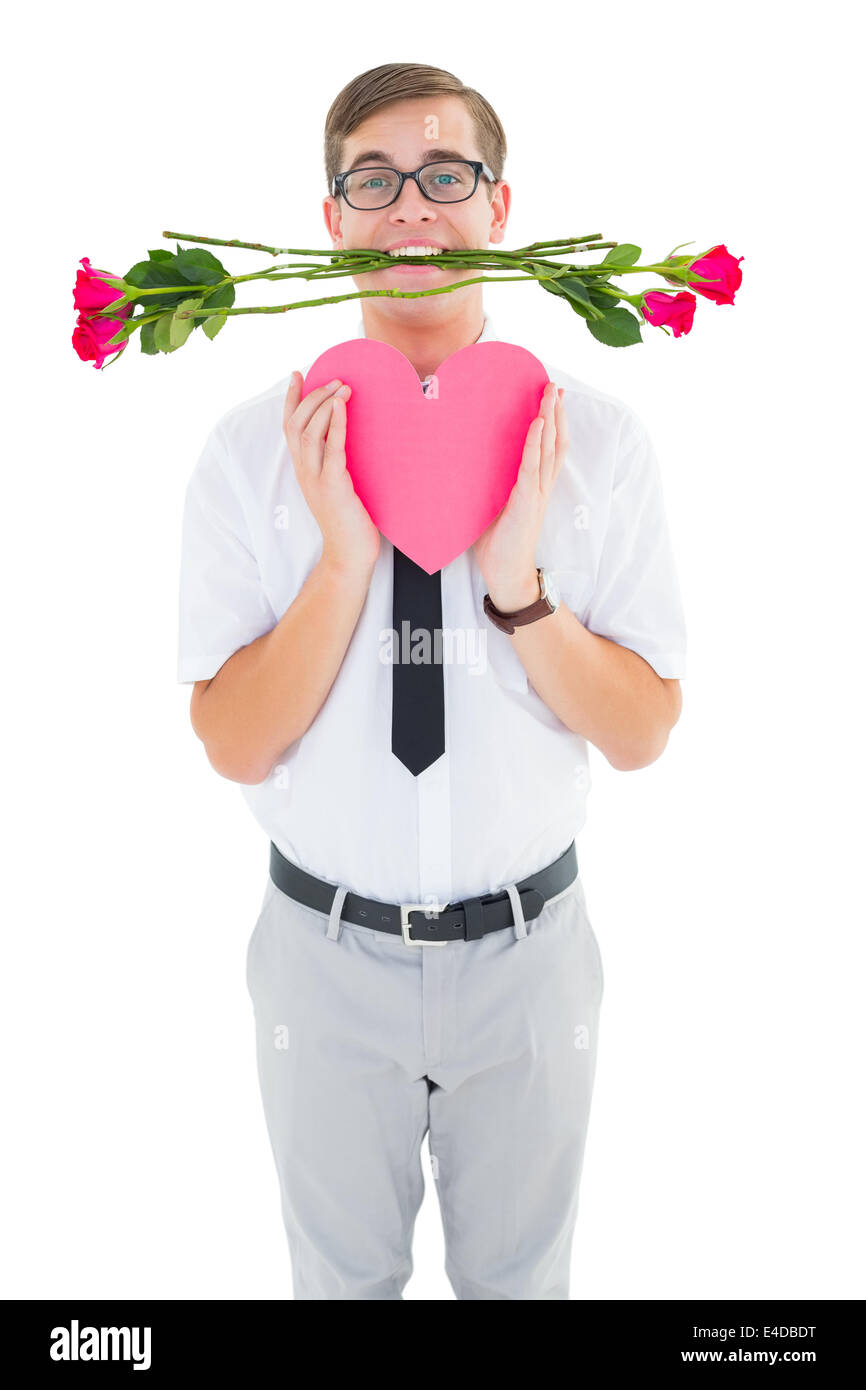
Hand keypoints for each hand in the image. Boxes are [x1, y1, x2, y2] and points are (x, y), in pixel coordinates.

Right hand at [283, 372, 380, 574]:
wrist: (349, 556)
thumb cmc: (348, 522)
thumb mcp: (337, 487)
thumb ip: (334, 463)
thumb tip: (345, 438)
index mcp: (303, 470)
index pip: (289, 427)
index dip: (291, 399)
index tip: (297, 375)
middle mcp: (304, 472)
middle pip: (296, 424)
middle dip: (312, 396)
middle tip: (332, 377)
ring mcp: (316, 480)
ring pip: (309, 433)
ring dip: (324, 405)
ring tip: (341, 386)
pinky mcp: (333, 487)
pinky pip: (332, 449)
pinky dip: (336, 424)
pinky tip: (342, 406)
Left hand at [472, 382, 568, 610]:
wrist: (506, 574)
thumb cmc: (497, 544)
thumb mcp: (491, 507)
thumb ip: (487, 486)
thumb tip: (465, 466)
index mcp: (534, 487)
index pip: (549, 448)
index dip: (552, 422)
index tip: (552, 398)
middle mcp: (541, 487)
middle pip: (555, 441)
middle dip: (556, 411)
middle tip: (555, 385)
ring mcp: (537, 494)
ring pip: (550, 449)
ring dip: (550, 418)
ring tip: (551, 394)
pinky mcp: (528, 502)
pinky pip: (534, 468)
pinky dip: (536, 444)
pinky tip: (538, 423)